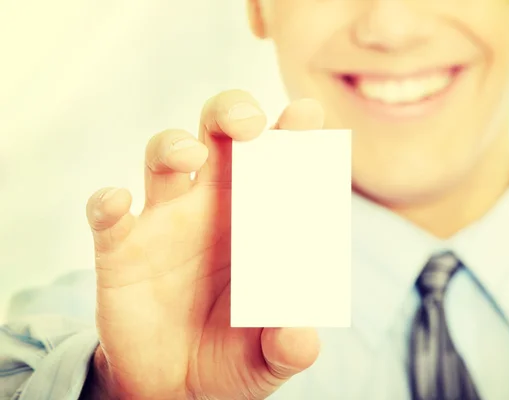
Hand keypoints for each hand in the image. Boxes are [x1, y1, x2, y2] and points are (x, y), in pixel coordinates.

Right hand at [85, 90, 324, 399]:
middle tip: (248, 124)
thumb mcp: (269, 356)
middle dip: (232, 113)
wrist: (177, 386)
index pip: (279, 161)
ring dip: (173, 145)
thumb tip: (301, 337)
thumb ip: (289, 345)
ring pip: (164, 156)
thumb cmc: (234, 352)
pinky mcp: (121, 249)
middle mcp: (212, 205)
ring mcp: (164, 222)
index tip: (307, 114)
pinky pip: (107, 214)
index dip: (293, 132)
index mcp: (259, 217)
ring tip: (190, 156)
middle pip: (219, 134)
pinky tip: (118, 204)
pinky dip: (108, 202)